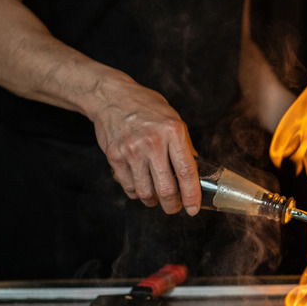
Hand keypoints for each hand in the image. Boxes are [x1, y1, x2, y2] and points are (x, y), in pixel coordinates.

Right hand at [90, 74, 200, 214]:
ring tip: (157, 198)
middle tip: (174, 208)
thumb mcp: (173, 119)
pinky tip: (141, 187)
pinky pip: (129, 187)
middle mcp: (153, 142)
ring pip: (146, 192)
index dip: (192, 195)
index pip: (186, 172)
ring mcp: (132, 151)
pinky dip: (137, 193)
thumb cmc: (146, 107)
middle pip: (166, 189)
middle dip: (172, 206)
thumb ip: (184, 145)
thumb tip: (195, 172)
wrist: (111, 96)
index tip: (193, 209)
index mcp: (173, 132)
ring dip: (154, 201)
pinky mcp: (115, 157)